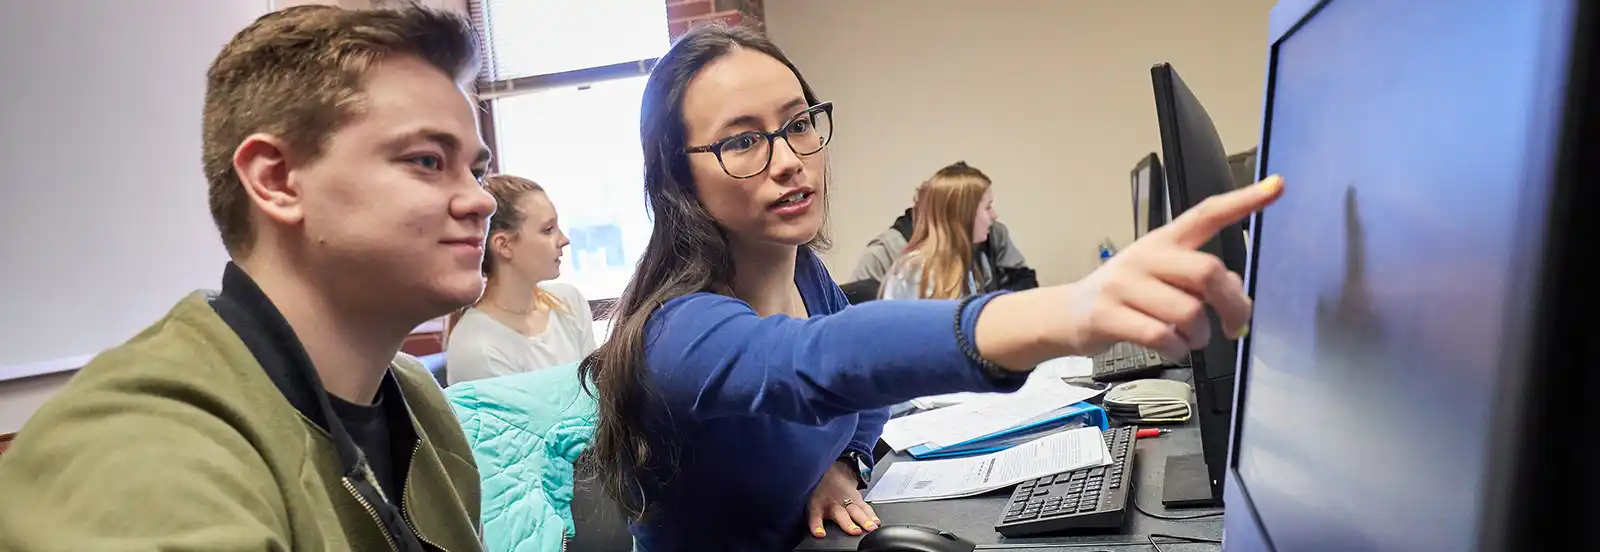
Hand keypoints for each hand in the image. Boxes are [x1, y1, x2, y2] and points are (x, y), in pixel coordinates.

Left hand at [806, 461, 878, 537]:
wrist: (834, 473)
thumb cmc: (821, 492)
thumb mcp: (811, 503)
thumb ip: (814, 519)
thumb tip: (817, 535)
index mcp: (818, 504)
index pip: (815, 515)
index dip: (816, 525)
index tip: (820, 533)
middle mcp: (834, 504)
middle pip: (841, 515)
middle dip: (848, 523)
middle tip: (855, 531)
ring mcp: (847, 501)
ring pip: (856, 511)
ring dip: (864, 520)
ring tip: (871, 527)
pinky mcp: (858, 500)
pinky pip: (865, 508)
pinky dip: (871, 515)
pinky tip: (876, 522)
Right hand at [977, 175, 1284, 367]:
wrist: (1069, 313)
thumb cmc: (1127, 295)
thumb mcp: (1162, 278)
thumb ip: (1201, 281)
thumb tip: (1238, 296)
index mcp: (1165, 241)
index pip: (1207, 213)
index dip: (1245, 201)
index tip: (1277, 186)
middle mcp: (1146, 256)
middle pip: (1207, 272)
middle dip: (1232, 305)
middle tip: (1234, 325)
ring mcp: (1124, 284)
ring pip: (1188, 313)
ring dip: (1200, 337)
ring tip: (1190, 340)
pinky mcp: (1109, 314)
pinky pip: (1162, 337)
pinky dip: (1177, 350)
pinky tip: (1172, 349)